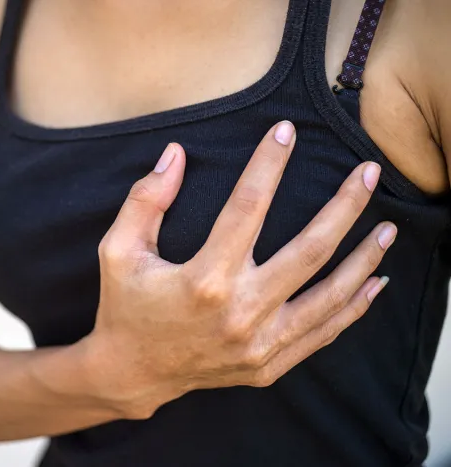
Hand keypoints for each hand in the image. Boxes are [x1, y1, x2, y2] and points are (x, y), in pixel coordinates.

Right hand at [85, 121, 395, 418]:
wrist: (132, 373)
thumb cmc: (125, 306)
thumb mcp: (118, 250)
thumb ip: (145, 200)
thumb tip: (176, 155)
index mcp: (203, 280)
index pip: (247, 207)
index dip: (268, 164)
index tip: (286, 131)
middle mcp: (240, 313)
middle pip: (310, 250)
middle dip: (345, 206)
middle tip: (369, 172)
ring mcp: (259, 344)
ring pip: (329, 295)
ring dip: (364, 258)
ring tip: (388, 226)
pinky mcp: (267, 365)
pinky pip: (322, 334)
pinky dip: (353, 308)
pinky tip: (375, 283)